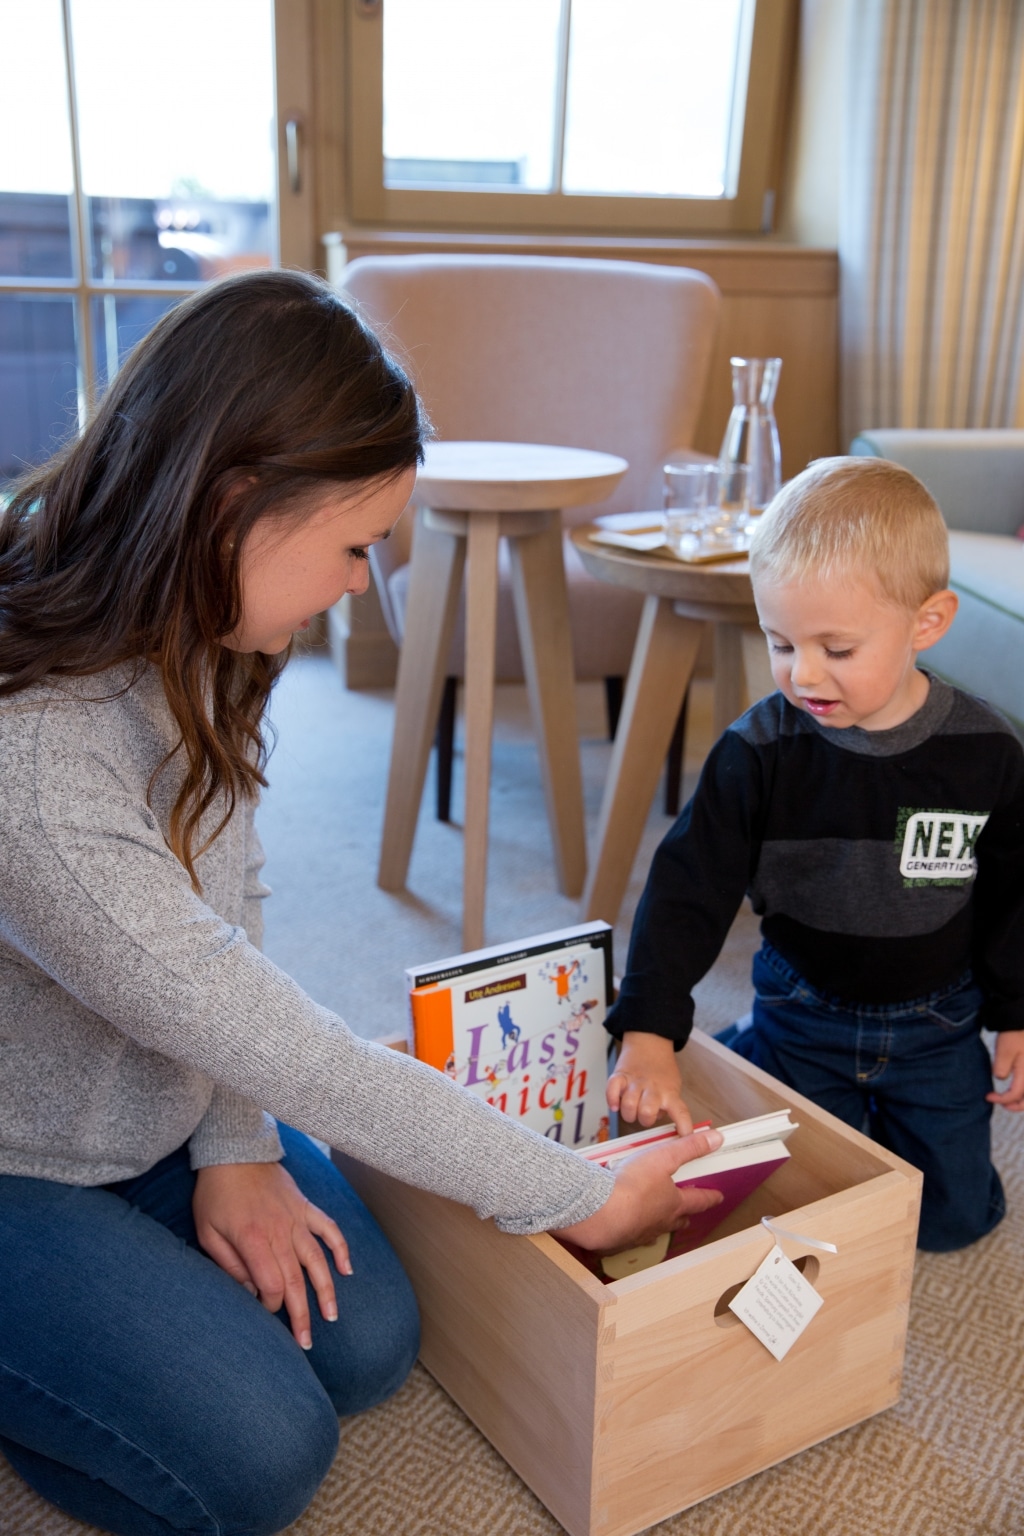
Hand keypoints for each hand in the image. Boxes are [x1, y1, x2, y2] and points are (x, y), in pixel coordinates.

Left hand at [193, 1161, 350, 1348]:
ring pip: (317, 1260)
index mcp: (254, 1241)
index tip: (265, 1312)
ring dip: (326, 1290)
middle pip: (296, 1281)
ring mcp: (296, 1218)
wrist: (234, 1151)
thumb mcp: (208, 1232)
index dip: (271, 1305)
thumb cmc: (216, 1194)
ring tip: (332, 1316)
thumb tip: (248, 1291)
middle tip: (306, 1343)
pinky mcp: (305, 1206)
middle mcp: (280, 1232)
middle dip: (302, 1314)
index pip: (271, 1285)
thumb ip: (228, 1264)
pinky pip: (329, 1228)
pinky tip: (347, 1270)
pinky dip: (340, 1248)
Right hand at [552, 1127, 722, 1251]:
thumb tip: (715, 1139)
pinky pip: (633, 1236)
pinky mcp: (622, 1239)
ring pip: (657, 1229)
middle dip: (685, 1215)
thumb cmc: (632, 1186)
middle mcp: (661, 1222)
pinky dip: (634, 1230)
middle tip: (688, 1212)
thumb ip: (689, 1148)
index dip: (710, 1197)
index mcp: (674, 1203)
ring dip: (660, 1223)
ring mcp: (642, 1233)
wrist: (601, 1213)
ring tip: (657, 1217)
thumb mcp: (663, 1158)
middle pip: (679, 1220)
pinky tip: (627, 1225)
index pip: (699, 1200)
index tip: (718, 1197)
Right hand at [606, 1031, 692, 1134]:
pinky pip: (612, 1089)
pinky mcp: (620, 1076)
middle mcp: (653, 1088)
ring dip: (628, 1113)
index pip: (680, 1112)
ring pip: (628, 1104)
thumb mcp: (673, 1086)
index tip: (685, 1136)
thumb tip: (664, 1124)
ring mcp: (635, 1082)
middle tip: (645, 1115)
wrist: (650, 1041)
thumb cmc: (661, 1069)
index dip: (683, 1126)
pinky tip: (615, 1105)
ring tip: (631, 1110)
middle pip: (646, 1112)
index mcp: (669, 1093)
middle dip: (644, 1120)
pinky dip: (612, 1099)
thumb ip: (669, 1105)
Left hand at [987, 1030, 1023, 1109]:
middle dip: (1014, 1106)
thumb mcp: (1004, 1051)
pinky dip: (1022, 1091)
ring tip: (1006, 1099)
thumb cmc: (1013, 1034)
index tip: (988, 1097)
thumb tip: (1000, 1078)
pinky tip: (1013, 1087)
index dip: (1001, 1100)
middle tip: (999, 1103)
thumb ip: (1001, 1068)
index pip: (1015, 1095)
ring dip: (1019, 1100)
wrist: (1019, 1020)